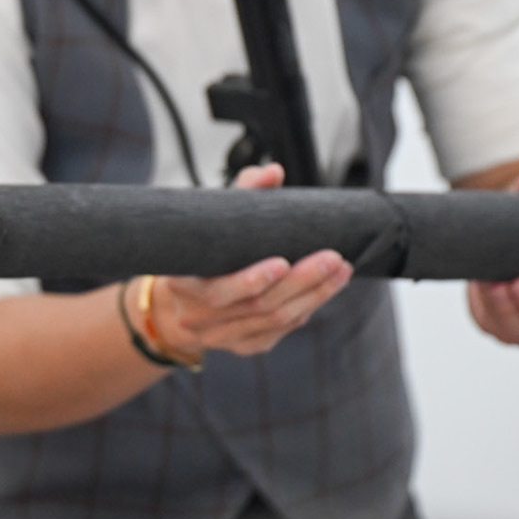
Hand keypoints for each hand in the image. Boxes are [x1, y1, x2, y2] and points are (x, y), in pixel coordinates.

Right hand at [144, 161, 353, 359]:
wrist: (176, 305)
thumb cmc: (197, 255)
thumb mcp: (207, 223)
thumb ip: (240, 193)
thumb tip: (273, 173)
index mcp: (183, 285)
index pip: (218, 291)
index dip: (250, 280)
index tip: (282, 261)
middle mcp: (199, 318)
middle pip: (257, 306)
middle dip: (300, 282)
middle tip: (332, 258)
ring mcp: (222, 336)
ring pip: (275, 320)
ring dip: (314, 295)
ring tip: (341, 270)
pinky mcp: (244, 345)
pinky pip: (280, 330)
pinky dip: (307, 308)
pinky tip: (327, 288)